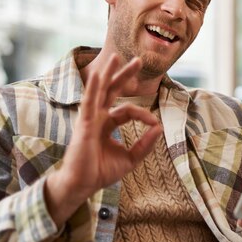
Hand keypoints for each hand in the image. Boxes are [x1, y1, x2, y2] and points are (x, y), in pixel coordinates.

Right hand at [45, 55, 161, 226]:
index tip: (155, 125)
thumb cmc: (101, 172)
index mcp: (107, 123)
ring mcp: (90, 118)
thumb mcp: (131, 159)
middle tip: (139, 60)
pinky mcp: (84, 124)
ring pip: (101, 90)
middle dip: (125, 75)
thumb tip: (159, 128)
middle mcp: (98, 117)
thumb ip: (145, 144)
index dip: (145, 115)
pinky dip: (94, 88)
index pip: (129, 110)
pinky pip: (89, 102)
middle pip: (113, 90)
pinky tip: (99, 74)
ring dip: (109, 73)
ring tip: (117, 56)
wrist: (83, 184)